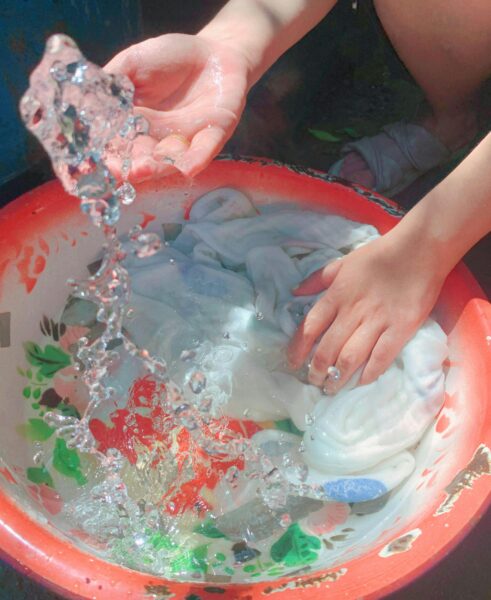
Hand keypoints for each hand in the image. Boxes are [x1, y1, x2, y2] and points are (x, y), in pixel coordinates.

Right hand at [104, 33, 250, 180]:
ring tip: (142, 170)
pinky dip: (196, 159)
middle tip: (117, 171)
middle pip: (141, 160)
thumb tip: (81, 95)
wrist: (213, 53)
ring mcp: (186, 141)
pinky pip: (205, 151)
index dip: (105, 154)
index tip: (90, 162)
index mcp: (134, 126)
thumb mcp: (133, 63)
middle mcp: (158, 141)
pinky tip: (187, 167)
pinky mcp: (214, 136)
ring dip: (156, 167)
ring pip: (169, 161)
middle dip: (129, 167)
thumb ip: (112, 80)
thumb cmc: (169, 58)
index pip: (116, 145)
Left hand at [287, 234, 446, 392]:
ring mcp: (377, 321)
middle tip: (314, 381)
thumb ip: (317, 279)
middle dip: (317, 370)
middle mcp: (353, 311)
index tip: (292, 363)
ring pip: (351, 357)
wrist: (418, 250)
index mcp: (336, 295)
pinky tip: (361, 383)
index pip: (310, 327)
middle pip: (328, 348)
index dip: (298, 349)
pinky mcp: (401, 329)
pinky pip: (381, 357)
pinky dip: (369, 373)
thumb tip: (294, 293)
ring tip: (331, 388)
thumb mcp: (342, 262)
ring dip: (338, 377)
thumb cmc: (379, 255)